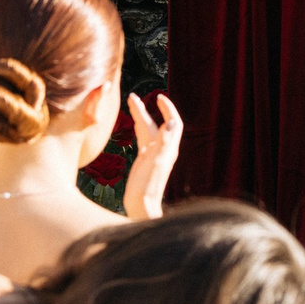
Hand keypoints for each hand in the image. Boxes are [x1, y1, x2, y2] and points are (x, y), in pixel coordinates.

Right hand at [125, 92, 184, 218]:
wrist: (141, 206)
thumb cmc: (148, 186)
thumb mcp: (156, 161)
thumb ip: (164, 141)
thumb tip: (172, 121)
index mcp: (168, 148)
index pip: (173, 123)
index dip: (168, 109)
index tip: (159, 97)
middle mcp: (163, 150)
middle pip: (155, 124)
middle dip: (146, 110)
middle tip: (133, 97)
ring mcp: (153, 155)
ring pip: (147, 131)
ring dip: (140, 117)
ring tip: (131, 103)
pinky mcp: (144, 161)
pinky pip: (143, 140)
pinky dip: (139, 129)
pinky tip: (135, 125)